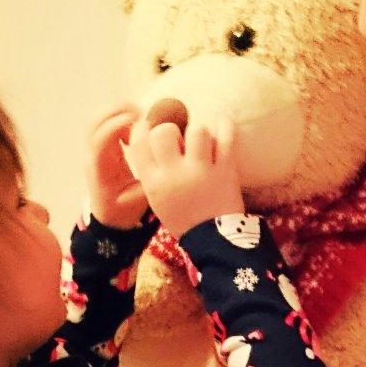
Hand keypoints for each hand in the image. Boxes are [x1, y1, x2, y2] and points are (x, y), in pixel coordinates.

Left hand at [86, 105, 147, 228]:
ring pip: (97, 120)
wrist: (109, 219)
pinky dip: (119, 117)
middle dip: (117, 112)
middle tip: (143, 115)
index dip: (117, 126)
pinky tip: (135, 124)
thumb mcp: (142, 200)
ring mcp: (93, 150)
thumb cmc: (125, 211)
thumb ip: (152, 179)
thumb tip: (163, 156)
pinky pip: (103, 124)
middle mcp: (92, 157)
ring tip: (140, 117)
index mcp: (101, 169)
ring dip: (118, 112)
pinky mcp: (100, 147)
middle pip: (95, 123)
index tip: (140, 122)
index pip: (101, 139)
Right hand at [132, 115, 243, 237]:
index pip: (139, 143)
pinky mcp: (225, 169)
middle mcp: (174, 174)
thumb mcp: (158, 200)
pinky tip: (223, 124)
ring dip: (201, 133)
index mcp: (153, 183)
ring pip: (197, 131)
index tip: (150, 125)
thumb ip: (155, 173)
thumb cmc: (185, 220)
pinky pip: (226, 136)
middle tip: (181, 140)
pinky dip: (225, 126)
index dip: (143, 129)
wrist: (215, 241)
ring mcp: (200, 170)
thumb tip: (159, 141)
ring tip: (204, 142)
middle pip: (164, 132)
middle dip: (172, 130)